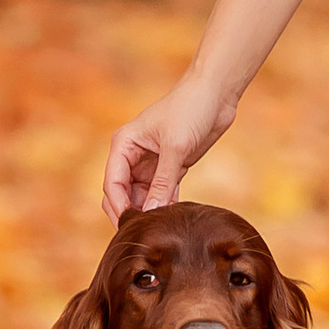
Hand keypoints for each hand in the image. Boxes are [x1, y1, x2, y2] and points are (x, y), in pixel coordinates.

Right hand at [102, 75, 234, 223]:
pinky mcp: (170, 168)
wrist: (216, 94)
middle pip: (121, 194)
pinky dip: (164, 205)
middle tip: (142, 234)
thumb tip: (150, 213)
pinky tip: (172, 218)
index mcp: (124, 145)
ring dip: (149, 211)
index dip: (119, 206)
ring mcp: (151, 163)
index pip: (112, 183)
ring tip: (160, 229)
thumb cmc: (190, 109)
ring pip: (141, 197)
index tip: (131, 226)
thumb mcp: (176, 147)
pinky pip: (161, 193)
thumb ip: (162, 182)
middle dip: (129, 213)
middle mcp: (132, 155)